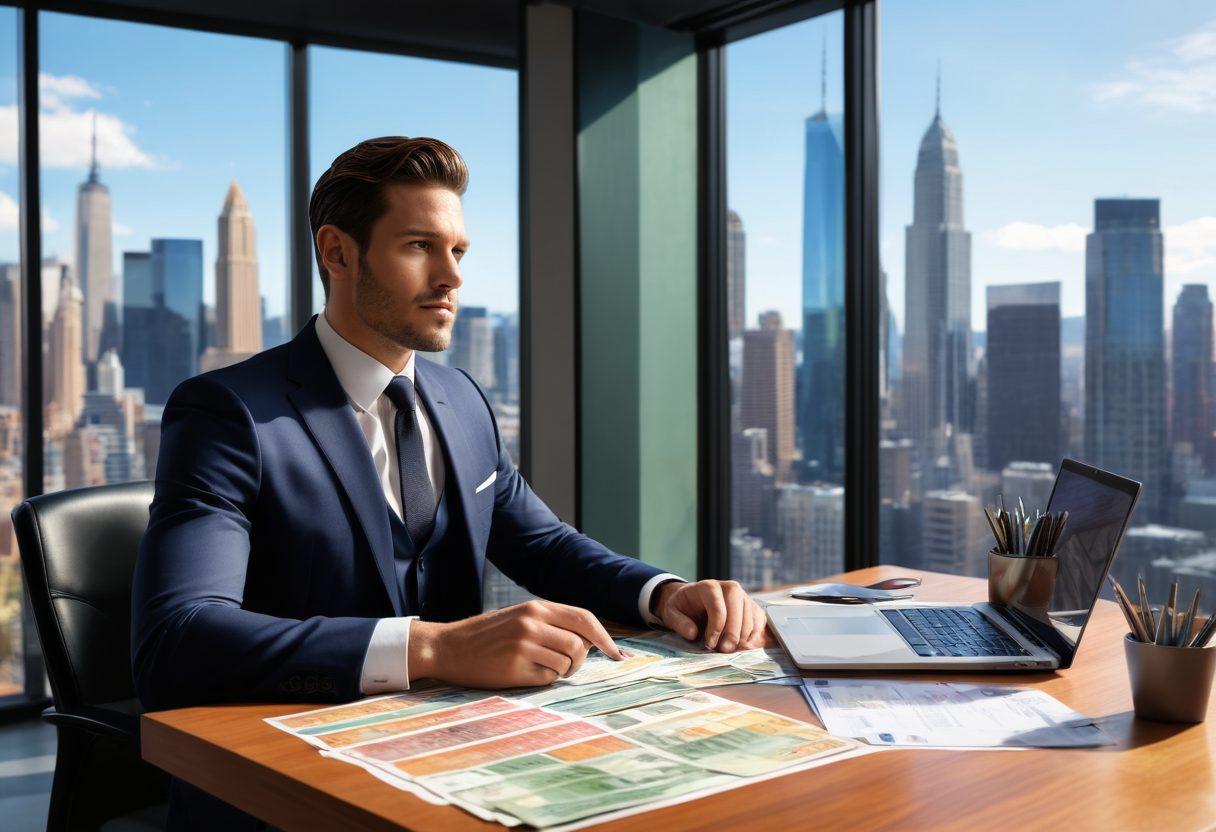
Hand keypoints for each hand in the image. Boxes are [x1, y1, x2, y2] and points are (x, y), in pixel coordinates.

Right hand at [408, 600, 622, 688]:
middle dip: (578, 661)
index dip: (605, 638)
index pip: (584, 619)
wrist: (448, 647)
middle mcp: (532, 622)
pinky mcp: (514, 667)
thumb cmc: (487, 635)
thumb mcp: (520, 617)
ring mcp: (523, 645)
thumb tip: (591, 641)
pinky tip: (522, 673)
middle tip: (562, 665)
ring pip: (566, 664)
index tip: (616, 654)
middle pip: (579, 646)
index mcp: (536, 607)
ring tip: (539, 667)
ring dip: (560, 671)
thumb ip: (552, 623)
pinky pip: (547, 679)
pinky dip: (542, 679)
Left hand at [652, 580, 766, 651]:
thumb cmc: (683, 608)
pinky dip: (754, 633)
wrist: (692, 602)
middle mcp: (728, 586)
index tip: (710, 643)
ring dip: (744, 634)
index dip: (716, 625)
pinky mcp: (751, 606)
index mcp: (707, 586)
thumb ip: (678, 622)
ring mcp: (742, 595)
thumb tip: (692, 633)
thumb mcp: (671, 613)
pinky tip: (744, 646)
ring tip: (731, 650)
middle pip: (737, 603)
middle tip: (725, 649)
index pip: (717, 602)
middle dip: (733, 630)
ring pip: (750, 612)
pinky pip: (759, 618)